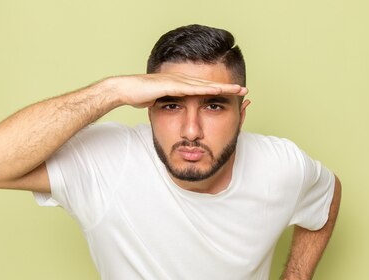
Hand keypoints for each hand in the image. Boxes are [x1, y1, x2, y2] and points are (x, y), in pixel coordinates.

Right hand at [112, 73, 247, 108]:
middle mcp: (181, 81)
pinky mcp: (172, 84)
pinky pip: (192, 88)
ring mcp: (177, 81)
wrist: (124, 89)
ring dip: (221, 86)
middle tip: (244, 89)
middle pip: (209, 84)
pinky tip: (217, 89)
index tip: (233, 94)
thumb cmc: (138, 95)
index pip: (203, 88)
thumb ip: (167, 104)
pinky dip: (206, 88)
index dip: (219, 90)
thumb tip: (170, 109)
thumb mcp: (158, 102)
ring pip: (204, 84)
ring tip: (237, 89)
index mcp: (180, 85)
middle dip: (227, 87)